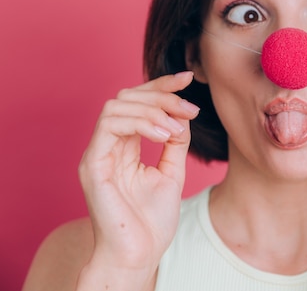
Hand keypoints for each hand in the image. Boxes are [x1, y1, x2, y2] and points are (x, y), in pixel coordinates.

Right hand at [78, 72, 199, 273]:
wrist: (139, 255)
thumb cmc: (152, 221)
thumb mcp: (171, 172)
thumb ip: (174, 143)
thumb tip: (183, 114)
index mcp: (125, 147)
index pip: (139, 103)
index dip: (162, 85)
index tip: (189, 77)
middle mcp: (109, 146)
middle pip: (127, 97)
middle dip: (161, 94)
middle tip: (189, 108)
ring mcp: (98, 154)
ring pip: (116, 105)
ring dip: (153, 110)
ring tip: (176, 129)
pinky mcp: (92, 164)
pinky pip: (109, 125)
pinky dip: (140, 122)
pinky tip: (163, 135)